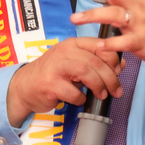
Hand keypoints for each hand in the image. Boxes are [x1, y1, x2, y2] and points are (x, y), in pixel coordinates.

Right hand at [6, 37, 123, 127]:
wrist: (24, 87)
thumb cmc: (52, 75)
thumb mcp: (74, 63)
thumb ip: (95, 62)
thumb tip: (121, 64)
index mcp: (72, 44)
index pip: (98, 44)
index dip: (113, 58)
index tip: (118, 71)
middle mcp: (63, 52)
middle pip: (94, 60)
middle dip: (110, 77)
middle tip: (116, 90)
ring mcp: (55, 67)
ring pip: (85, 71)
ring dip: (98, 85)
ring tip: (101, 95)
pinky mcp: (49, 83)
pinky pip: (72, 91)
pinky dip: (80, 98)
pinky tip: (79, 100)